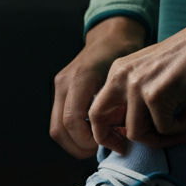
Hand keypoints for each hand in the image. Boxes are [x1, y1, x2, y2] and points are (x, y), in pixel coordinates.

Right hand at [50, 16, 147, 158]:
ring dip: (76, 143)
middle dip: (80, 148)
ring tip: (100, 143)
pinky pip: (61, 119)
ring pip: (57, 128)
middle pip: (59, 130)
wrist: (111, 35)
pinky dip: (75, 133)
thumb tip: (126, 136)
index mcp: (81, 78)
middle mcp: (64, 82)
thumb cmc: (125, 53)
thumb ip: (123, 104)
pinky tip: (95, 132)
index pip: (72, 121)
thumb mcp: (128, 77)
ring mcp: (59, 86)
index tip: (113, 144)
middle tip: (104, 150)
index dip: (90, 141)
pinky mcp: (60, 90)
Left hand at [87, 7, 185, 152]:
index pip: (96, 108)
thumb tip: (131, 134)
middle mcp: (120, 76)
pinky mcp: (155, 95)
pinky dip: (179, 127)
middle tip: (138, 147)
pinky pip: (163, 129)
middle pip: (98, 119)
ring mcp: (136, 85)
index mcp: (117, 71)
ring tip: (181, 125)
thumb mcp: (152, 77)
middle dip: (113, 141)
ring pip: (135, 132)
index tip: (124, 142)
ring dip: (161, 137)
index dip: (105, 131)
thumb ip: (136, 100)